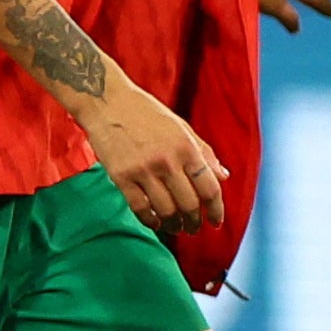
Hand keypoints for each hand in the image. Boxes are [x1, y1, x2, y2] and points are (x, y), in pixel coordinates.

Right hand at [85, 78, 228, 234]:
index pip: (209, 188)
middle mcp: (167, 161)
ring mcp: (143, 170)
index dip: (216, 210)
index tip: (215, 222)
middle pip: (189, 204)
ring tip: (175, 228)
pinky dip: (150, 220)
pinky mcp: (121, 176)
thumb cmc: (146, 113)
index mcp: (186, 148)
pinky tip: (155, 222)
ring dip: (173, 225)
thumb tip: (223, 176)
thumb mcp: (181, 127)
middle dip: (194, 222)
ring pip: (165, 210)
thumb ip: (204, 152)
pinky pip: (140, 207)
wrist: (107, 101)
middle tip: (193, 229)